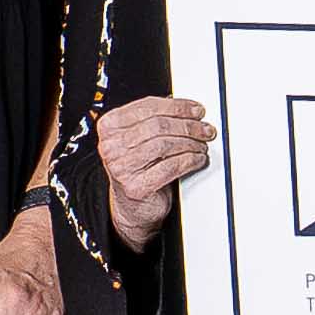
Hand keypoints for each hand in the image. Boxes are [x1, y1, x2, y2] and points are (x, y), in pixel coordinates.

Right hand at [92, 90, 216, 240]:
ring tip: (202, 144)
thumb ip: (154, 120)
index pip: (147, 107)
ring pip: (165, 145)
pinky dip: (190, 160)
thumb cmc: (137, 169)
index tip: (196, 109)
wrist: (132, 207)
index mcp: (109, 127)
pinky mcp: (136, 187)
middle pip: (158, 126)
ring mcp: (121, 168)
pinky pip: (171, 167)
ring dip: (190, 143)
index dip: (177, 106)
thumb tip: (186, 108)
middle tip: (205, 128)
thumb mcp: (139, 139)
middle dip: (188, 125)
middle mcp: (111, 146)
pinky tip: (197, 159)